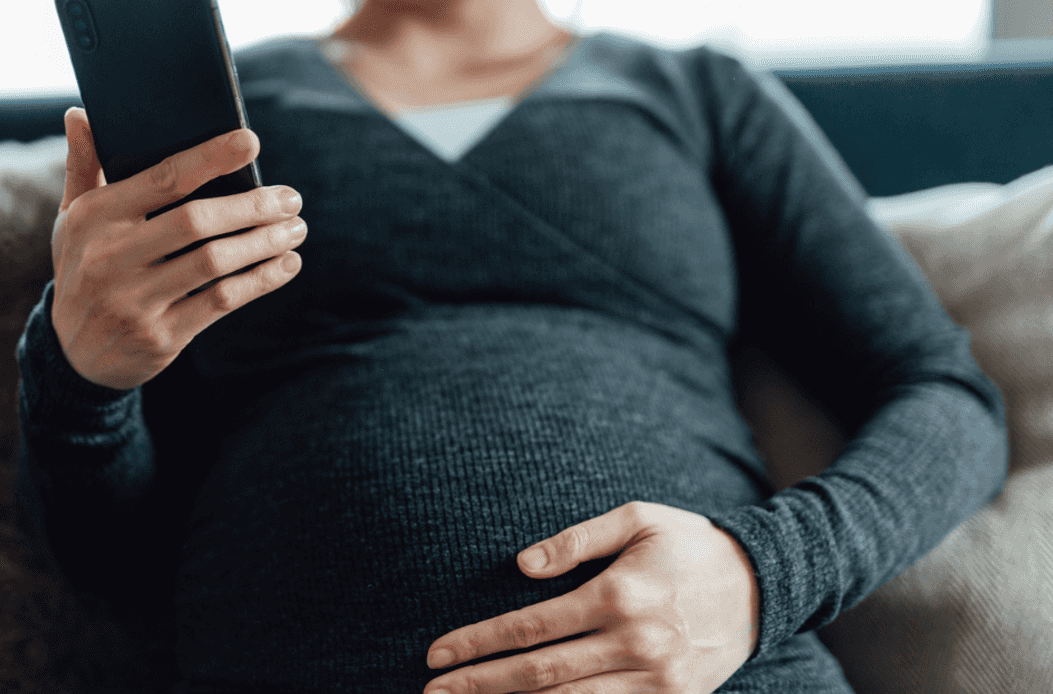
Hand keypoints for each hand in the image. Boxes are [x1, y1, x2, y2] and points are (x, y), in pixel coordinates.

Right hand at [51, 107, 307, 390]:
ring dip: (265, 242)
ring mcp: (135, 300)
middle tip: (291, 198)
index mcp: (95, 218)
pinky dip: (261, 280)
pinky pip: (221, 301)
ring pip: (215, 262)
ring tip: (296, 229)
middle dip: (253, 206)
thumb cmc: (85, 269)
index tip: (251, 142)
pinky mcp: (161, 335)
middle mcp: (110, 258)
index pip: (162, 179)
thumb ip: (83, 167)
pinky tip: (287, 264)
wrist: (74, 355)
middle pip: (197, 221)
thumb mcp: (73, 220)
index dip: (210, 158)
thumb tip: (79, 113)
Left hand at [424, 501, 759, 693]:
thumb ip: (576, 540)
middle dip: (480, 685)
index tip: (437, 654)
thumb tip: (522, 566)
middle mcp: (634, 643)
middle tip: (432, 693)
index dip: (478, 643)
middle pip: (539, 674)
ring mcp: (656, 681)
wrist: (765, 585)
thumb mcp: (637, 520)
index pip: (530, 626)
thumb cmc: (690, 543)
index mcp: (619, 595)